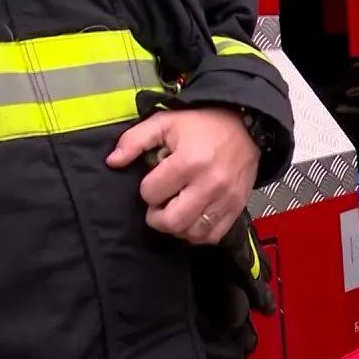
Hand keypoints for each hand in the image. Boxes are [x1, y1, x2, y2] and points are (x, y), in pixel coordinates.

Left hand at [106, 107, 260, 244]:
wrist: (245, 126)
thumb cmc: (204, 125)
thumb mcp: (165, 122)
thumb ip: (134, 140)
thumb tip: (113, 161)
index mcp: (189, 161)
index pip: (152, 194)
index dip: (147, 189)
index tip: (155, 181)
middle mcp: (209, 184)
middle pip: (172, 221)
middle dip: (157, 217)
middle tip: (159, 206)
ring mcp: (225, 199)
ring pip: (193, 233)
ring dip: (178, 227)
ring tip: (176, 212)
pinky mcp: (236, 207)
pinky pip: (213, 236)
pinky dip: (199, 234)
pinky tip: (193, 220)